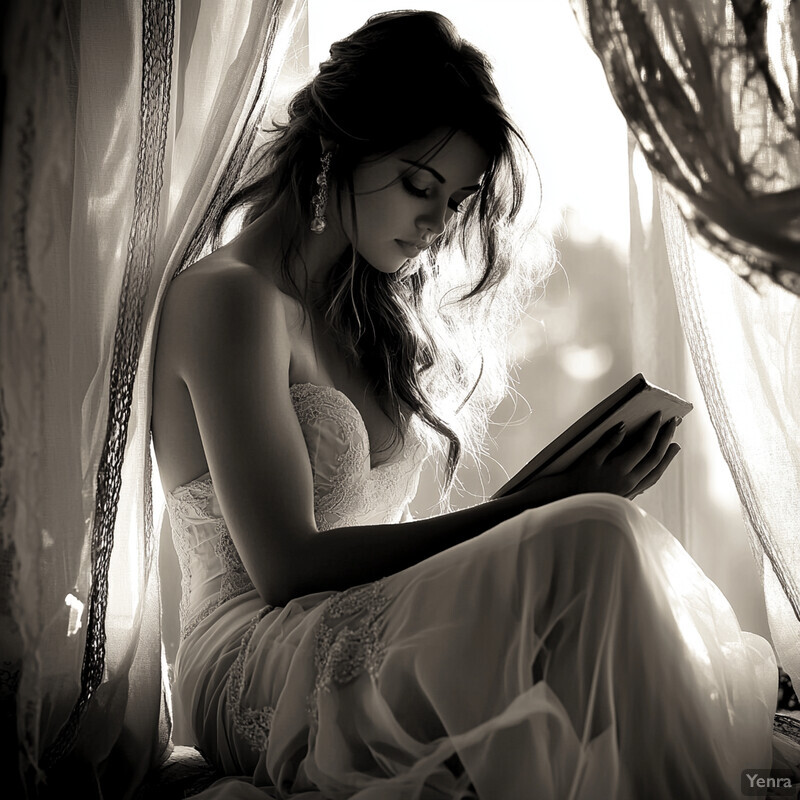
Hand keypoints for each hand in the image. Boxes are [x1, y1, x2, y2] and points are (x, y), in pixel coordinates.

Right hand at [548, 412, 680, 500]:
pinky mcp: (630, 496)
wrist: (573, 500)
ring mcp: (632, 490)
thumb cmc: (579, 477)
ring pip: (656, 472)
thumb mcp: (590, 458)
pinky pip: (650, 481)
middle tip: (673, 423)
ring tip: (675, 446)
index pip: (643, 446)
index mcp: (620, 470)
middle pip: (655, 458)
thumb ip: (609, 442)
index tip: (658, 416)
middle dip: (666, 439)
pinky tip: (660, 465)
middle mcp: (630, 481)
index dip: (653, 430)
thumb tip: (623, 426)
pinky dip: (658, 470)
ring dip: (668, 458)